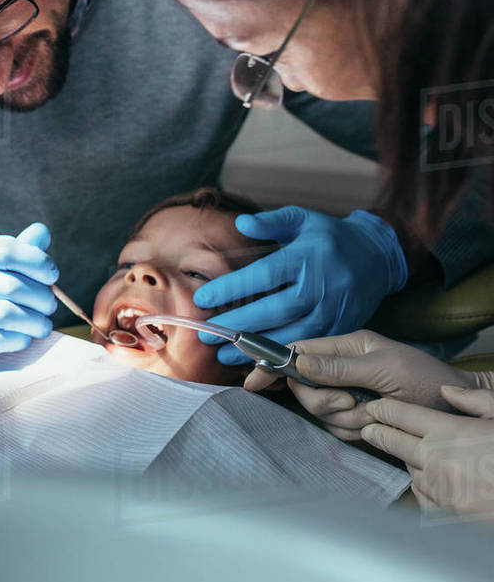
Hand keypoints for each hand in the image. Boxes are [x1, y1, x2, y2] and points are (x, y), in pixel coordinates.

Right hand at [0, 222, 57, 373]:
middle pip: (12, 285)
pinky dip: (20, 339)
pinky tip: (24, 336)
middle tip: (50, 305)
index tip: (52, 276)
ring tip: (42, 324)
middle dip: (42, 297)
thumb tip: (42, 232)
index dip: (37, 261)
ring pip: (8, 314)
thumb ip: (12, 252)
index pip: (7, 249)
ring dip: (35, 322)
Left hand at [193, 206, 407, 364]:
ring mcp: (335, 310)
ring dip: (257, 350)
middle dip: (238, 326)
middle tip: (207, 336)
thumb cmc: (330, 237)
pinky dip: (284, 359)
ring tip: (225, 355)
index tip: (203, 299)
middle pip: (275, 311)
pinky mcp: (343, 328)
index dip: (232, 289)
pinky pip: (311, 349)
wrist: (378, 256)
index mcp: (309, 256)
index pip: (264, 275)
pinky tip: (258, 363)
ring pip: (293, 336)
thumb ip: (272, 221)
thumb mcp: (303, 219)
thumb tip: (241, 223)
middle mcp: (323, 286)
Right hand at [242, 330, 484, 439]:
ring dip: (344, 416)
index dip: (272, 365)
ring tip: (373, 411)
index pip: (298, 351)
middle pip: (303, 387)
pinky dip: (352, 429)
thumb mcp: (385, 368)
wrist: (453, 413)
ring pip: (318, 411)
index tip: (252, 382)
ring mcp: (345, 393)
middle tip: (351, 402)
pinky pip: (333, 428)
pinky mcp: (352, 417)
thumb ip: (339, 366)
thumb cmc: (427, 380)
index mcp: (346, 347)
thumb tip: (297, 360)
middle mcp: (340, 369)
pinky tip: (373, 422)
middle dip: (323, 399)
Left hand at [362, 388, 493, 517]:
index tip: (374, 407)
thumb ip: (476, 401)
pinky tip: (436, 482)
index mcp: (447, 433)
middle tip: (370, 427)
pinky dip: (424, 486)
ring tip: (415, 454)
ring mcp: (436, 489)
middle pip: (389, 440)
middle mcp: (434, 460)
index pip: (398, 415)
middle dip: (376, 431)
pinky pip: (421, 495)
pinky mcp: (441, 514)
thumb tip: (447, 391)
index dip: (382, 408)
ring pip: (407, 468)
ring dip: (407, 460)